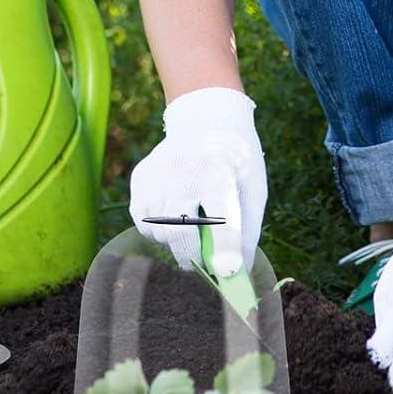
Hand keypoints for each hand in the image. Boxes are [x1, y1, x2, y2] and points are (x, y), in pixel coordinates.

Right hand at [128, 87, 265, 275]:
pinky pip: (143, 221)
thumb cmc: (235, 162)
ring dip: (174, 242)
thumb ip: (246, 233)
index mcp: (220, 175)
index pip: (222, 221)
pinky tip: (173, 212)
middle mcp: (184, 173)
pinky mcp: (141, 178)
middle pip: (180, 233)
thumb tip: (235, 274)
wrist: (207, 119)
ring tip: (188, 227)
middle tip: (199, 264)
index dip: (225, 252)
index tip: (227, 273)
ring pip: (158, 232)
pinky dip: (157, 228)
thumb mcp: (252, 190)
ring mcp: (158, 175)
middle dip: (191, 258)